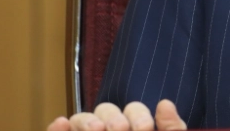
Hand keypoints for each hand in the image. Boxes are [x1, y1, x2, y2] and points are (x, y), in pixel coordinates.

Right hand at [47, 99, 186, 130]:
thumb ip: (172, 129)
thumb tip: (164, 102)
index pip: (134, 113)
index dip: (138, 117)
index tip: (145, 130)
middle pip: (107, 111)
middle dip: (114, 120)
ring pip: (83, 119)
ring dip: (88, 121)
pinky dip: (57, 128)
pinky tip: (60, 123)